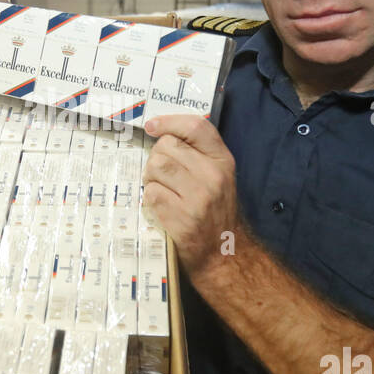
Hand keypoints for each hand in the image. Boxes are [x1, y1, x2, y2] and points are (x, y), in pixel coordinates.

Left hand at [142, 114, 241, 278]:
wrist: (223, 252)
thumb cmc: (215, 210)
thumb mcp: (218, 175)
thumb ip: (197, 152)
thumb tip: (161, 133)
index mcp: (222, 161)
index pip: (196, 127)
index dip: (169, 121)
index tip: (152, 126)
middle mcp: (213, 176)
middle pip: (166, 147)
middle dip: (156, 158)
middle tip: (162, 175)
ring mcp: (198, 198)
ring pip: (155, 168)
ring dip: (150, 178)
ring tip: (160, 188)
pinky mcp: (182, 218)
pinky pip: (151, 194)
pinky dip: (150, 199)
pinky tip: (161, 207)